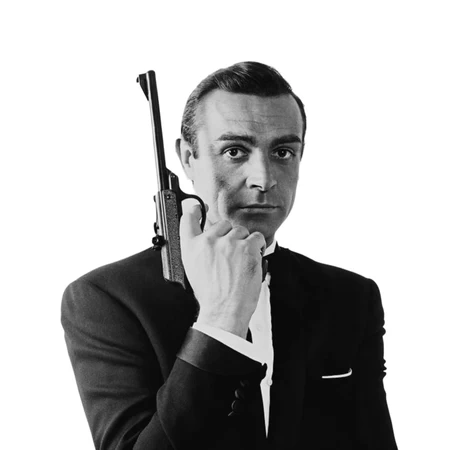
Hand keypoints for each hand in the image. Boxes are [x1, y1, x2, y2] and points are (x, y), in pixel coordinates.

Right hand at [180, 200, 265, 337]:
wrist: (225, 309)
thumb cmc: (211, 294)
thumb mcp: (193, 269)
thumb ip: (198, 249)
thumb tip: (208, 236)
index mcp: (191, 247)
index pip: (188, 219)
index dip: (194, 210)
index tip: (198, 208)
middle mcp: (208, 241)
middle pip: (222, 224)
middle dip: (228, 236)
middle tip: (230, 255)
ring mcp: (228, 243)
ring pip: (241, 231)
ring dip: (244, 243)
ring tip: (240, 262)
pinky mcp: (247, 247)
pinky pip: (256, 237)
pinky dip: (257, 247)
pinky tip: (251, 260)